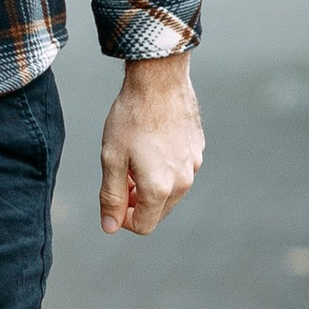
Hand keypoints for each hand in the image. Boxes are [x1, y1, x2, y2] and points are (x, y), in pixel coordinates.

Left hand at [99, 57, 203, 235]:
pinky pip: (180, 171)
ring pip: (171, 192)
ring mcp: (194, 165)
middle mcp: (183, 182)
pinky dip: (164, 169)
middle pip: (158, 210)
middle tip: (120, 176)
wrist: (159, 80)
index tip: (113, 199)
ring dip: (150, 186)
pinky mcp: (198, 150)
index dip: (123, 219)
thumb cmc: (131, 117)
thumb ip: (110, 196)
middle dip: (136, 202)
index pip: (144, 225)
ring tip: (133, 158)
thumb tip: (110, 227)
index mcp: (160, 188)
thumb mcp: (111, 158)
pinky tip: (150, 144)